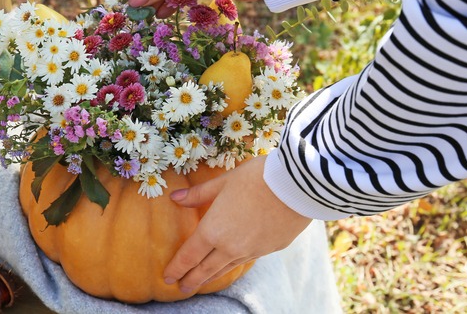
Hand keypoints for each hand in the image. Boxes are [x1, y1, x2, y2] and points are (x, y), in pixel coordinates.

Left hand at [163, 156, 311, 292]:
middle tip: (182, 289)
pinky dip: (234, 265)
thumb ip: (198, 194)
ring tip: (202, 282)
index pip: (189, 256)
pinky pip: (246, 260)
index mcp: (214, 230)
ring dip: (211, 276)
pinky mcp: (271, 249)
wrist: (297, 186)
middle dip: (191, 280)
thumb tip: (175, 197)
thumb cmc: (256, 178)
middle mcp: (231, 246)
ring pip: (226, 268)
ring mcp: (252, 250)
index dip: (177, 268)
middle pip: (206, 269)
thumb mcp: (223, 182)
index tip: (168, 278)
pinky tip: (231, 264)